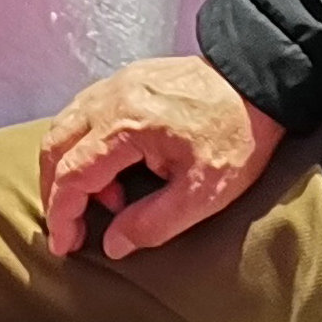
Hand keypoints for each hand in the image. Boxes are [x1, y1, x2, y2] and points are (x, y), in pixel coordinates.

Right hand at [38, 55, 284, 262]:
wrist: (265, 78)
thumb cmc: (239, 134)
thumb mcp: (203, 191)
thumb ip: (152, 223)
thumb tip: (112, 243)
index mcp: (126, 123)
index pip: (71, 175)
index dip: (61, 216)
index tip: (65, 245)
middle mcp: (114, 95)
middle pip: (56, 145)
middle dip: (57, 191)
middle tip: (74, 225)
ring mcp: (122, 80)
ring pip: (67, 124)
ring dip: (69, 165)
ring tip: (104, 199)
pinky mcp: (134, 76)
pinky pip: (87, 110)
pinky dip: (85, 142)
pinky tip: (114, 166)